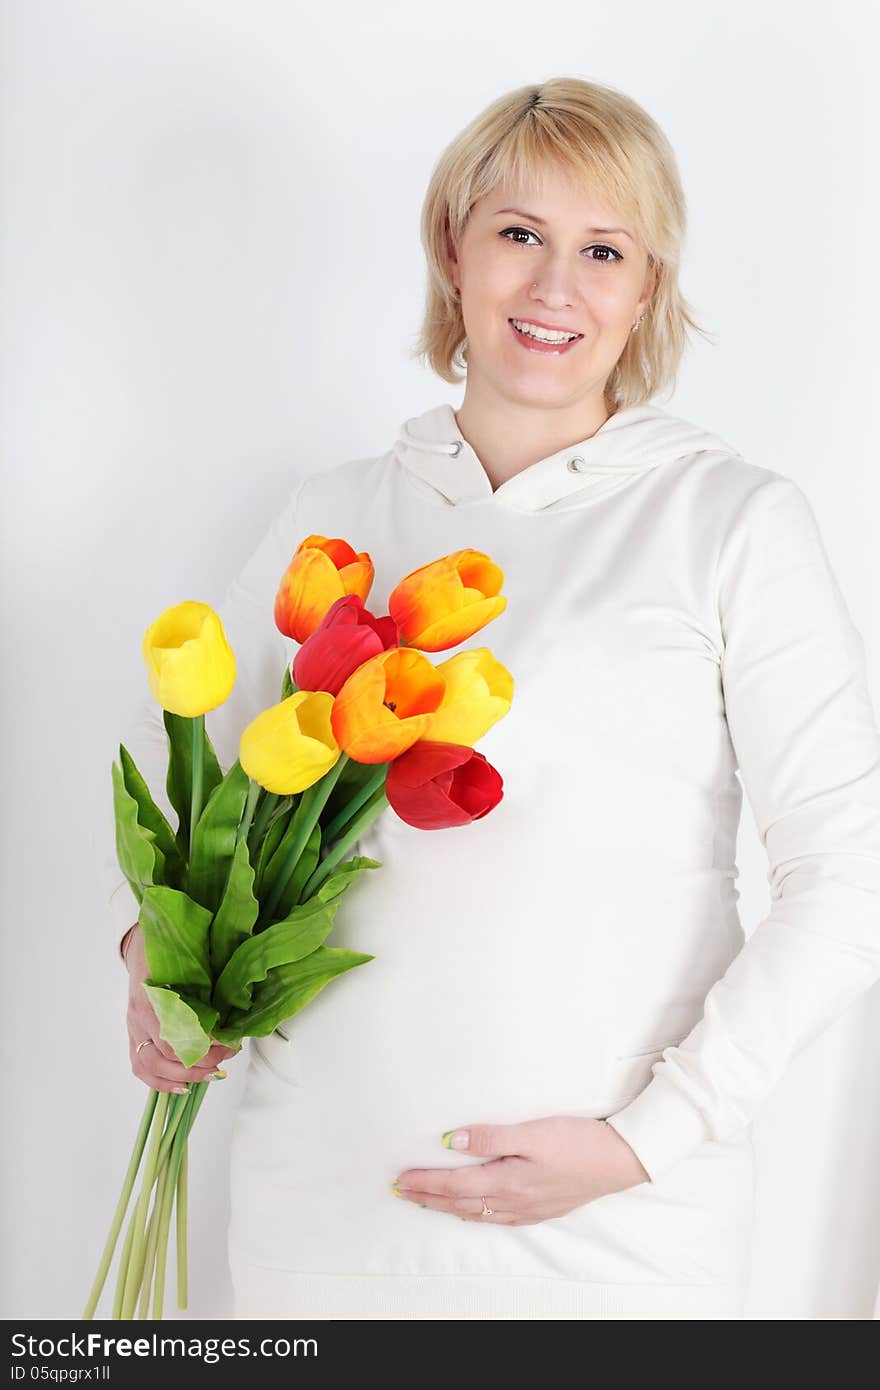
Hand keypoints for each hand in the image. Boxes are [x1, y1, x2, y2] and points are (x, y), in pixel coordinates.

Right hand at [124, 922, 239, 1092]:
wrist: (143, 943)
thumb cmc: (169, 948)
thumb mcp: (188, 957)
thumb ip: (205, 981)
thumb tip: (233, 1008)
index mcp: (151, 993)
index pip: (173, 1031)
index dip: (201, 1043)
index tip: (226, 1041)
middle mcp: (138, 1014)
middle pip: (164, 1053)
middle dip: (198, 1062)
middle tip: (226, 1057)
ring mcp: (133, 1027)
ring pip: (150, 1065)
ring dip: (183, 1077)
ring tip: (212, 1075)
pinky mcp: (133, 1035)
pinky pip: (140, 1067)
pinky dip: (161, 1083)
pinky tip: (184, 1087)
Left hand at [393, 1115, 649, 1223]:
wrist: (621, 1160)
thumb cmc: (578, 1141)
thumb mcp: (533, 1132)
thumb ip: (492, 1138)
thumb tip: (453, 1142)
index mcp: (508, 1182)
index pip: (455, 1185)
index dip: (425, 1183)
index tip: (400, 1179)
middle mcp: (514, 1202)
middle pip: (461, 1203)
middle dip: (429, 1197)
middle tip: (401, 1193)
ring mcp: (529, 1208)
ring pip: (477, 1213)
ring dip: (448, 1207)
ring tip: (427, 1201)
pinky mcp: (542, 1207)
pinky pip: (498, 1217)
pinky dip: (476, 1214)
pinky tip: (474, 1211)